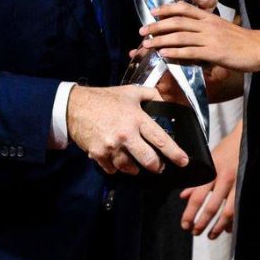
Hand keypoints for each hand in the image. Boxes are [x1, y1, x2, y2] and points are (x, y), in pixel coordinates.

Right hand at [67, 84, 188, 174]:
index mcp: (137, 119)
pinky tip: (116, 159)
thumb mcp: (131, 91)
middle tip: (158, 166)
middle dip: (156, 166)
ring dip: (135, 168)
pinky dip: (116, 167)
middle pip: (148, 160)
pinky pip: (112, 169)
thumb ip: (151, 95)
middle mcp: (126, 135)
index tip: (184, 162)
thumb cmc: (105, 98)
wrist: (75, 106)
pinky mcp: (98, 154)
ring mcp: (111, 146)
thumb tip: (166, 101)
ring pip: (130, 168)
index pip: (161, 139)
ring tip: (135, 162)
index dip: (175, 153)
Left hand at [142, 2, 259, 72]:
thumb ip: (206, 29)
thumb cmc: (241, 41)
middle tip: (142, 30)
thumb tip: (190, 34)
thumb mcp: (222, 29)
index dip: (167, 8)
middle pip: (177, 21)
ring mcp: (210, 38)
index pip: (184, 8)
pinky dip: (175, 52)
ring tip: (147, 44)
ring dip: (161, 40)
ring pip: (180, 36)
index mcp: (209, 17)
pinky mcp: (214, 52)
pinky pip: (190, 51)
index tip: (153, 11)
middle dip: (157, 25)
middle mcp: (207, 25)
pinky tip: (164, 54)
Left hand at [180, 125, 239, 237]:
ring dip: (218, 226)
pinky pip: (240, 207)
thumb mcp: (208, 160)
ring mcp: (238, 183)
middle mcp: (224, 179)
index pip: (197, 197)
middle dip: (202, 223)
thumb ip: (197, 179)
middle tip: (195, 233)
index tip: (185, 225)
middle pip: (211, 207)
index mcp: (211, 172)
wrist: (247, 138)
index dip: (190, 213)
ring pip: (228, 211)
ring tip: (211, 235)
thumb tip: (183, 196)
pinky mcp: (247, 186)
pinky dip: (234, 220)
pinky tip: (228, 229)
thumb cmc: (226, 149)